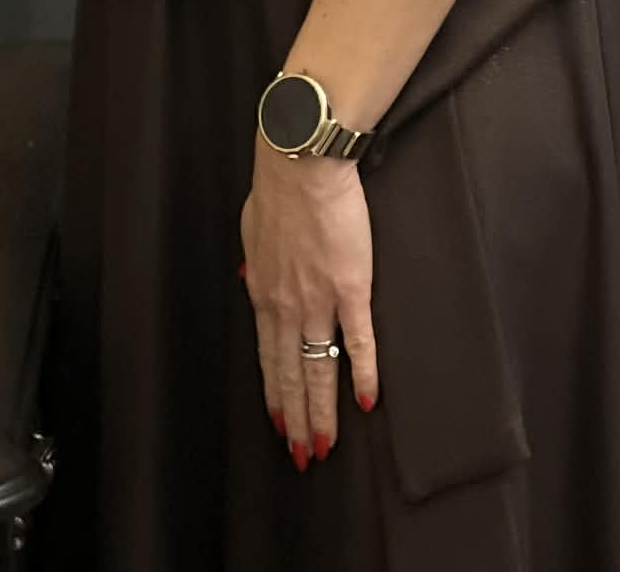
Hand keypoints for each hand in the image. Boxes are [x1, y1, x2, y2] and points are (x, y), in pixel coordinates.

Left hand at [240, 134, 378, 469]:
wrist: (302, 164)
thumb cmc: (277, 189)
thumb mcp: (252, 232)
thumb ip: (256, 262)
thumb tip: (252, 276)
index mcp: (263, 293)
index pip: (268, 358)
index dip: (275, 394)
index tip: (278, 423)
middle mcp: (286, 307)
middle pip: (291, 374)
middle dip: (295, 418)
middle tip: (299, 454)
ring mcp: (320, 300)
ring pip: (320, 369)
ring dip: (322, 411)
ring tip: (323, 445)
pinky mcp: (352, 289)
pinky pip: (359, 341)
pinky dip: (364, 374)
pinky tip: (367, 401)